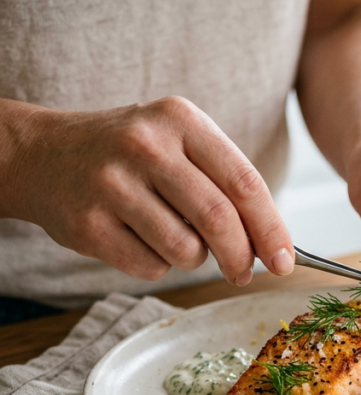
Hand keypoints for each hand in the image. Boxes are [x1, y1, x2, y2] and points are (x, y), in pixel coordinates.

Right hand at [1, 96, 293, 284]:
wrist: (43, 154)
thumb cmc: (132, 155)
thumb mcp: (180, 143)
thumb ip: (226, 183)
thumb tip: (274, 245)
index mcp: (181, 120)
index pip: (245, 183)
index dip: (272, 228)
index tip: (285, 260)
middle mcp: (145, 146)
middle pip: (218, 219)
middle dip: (241, 256)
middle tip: (245, 274)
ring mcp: (112, 184)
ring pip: (185, 248)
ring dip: (194, 259)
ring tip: (177, 239)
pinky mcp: (87, 223)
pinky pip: (149, 266)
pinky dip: (158, 265)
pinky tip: (139, 240)